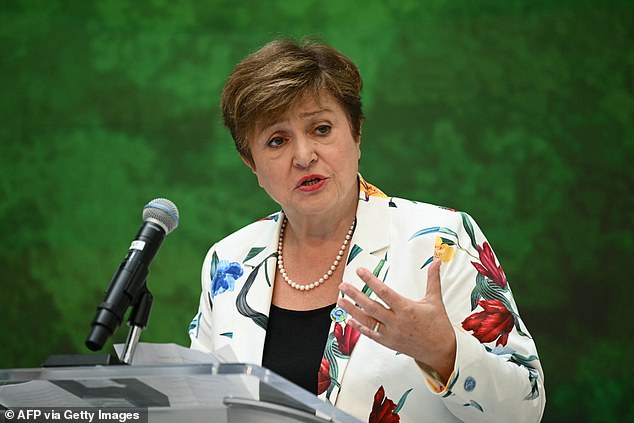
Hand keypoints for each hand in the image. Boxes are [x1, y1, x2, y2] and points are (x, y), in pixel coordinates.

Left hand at [337, 259, 455, 382]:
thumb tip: (437, 261)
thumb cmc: (438, 325)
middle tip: (343, 285)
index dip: (371, 280)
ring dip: (352, 310)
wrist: (441, 351)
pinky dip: (359, 327)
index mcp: (406, 309)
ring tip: (340, 301)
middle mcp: (396, 321)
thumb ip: (433, 279)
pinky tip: (349, 319)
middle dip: (355, 295)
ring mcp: (390, 333)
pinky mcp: (388, 342)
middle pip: (371, 306)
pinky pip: (370, 334)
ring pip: (367, 320)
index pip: (384, 292)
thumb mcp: (435, 300)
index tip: (360, 271)